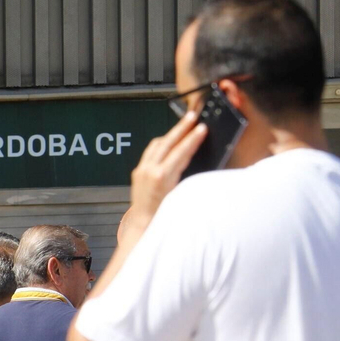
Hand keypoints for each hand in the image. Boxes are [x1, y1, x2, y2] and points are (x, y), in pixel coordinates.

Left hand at [128, 110, 208, 228]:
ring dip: (171, 134)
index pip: (181, 151)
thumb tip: (198, 158)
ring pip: (157, 145)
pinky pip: (150, 152)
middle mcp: (149, 171)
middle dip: (181, 128)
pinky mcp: (137, 172)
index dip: (192, 138)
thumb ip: (188, 176)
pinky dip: (161, 144)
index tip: (202, 128)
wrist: (143, 224)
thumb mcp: (182, 195)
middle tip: (192, 115)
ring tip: (183, 124)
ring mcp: (141, 170)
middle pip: (167, 142)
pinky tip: (169, 140)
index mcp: (162, 177)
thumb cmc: (165, 215)